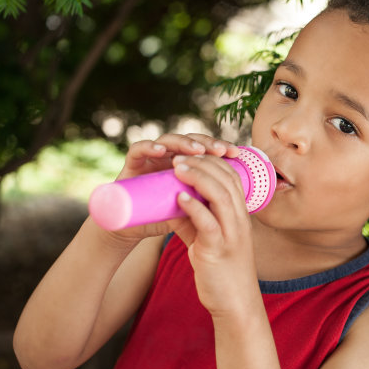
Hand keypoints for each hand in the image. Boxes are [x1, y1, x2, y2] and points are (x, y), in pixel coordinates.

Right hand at [95, 133, 239, 243]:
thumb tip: (238, 198)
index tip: (236, 153)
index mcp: (185, 163)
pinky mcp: (131, 164)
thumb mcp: (190, 207)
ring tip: (196, 150)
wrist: (132, 228)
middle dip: (206, 142)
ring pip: (167, 140)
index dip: (220, 148)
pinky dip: (149, 147)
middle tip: (220, 149)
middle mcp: (169, 156)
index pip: (205, 149)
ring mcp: (150, 158)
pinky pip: (137, 149)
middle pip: (189, 140)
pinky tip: (162, 151)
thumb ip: (207, 199)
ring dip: (183, 142)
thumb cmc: (164, 216)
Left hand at [169, 152, 259, 317]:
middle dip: (202, 163)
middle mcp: (240, 221)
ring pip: (220, 196)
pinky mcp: (218, 251)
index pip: (231, 177)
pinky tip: (179, 196)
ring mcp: (231, 235)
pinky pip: (208, 223)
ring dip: (198, 178)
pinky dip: (194, 206)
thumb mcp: (209, 239)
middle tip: (178, 157)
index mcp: (240, 215)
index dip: (212, 161)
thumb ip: (194, 220)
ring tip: (177, 168)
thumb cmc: (221, 270)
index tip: (190, 154)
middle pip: (226, 180)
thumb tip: (172, 200)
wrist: (236, 303)